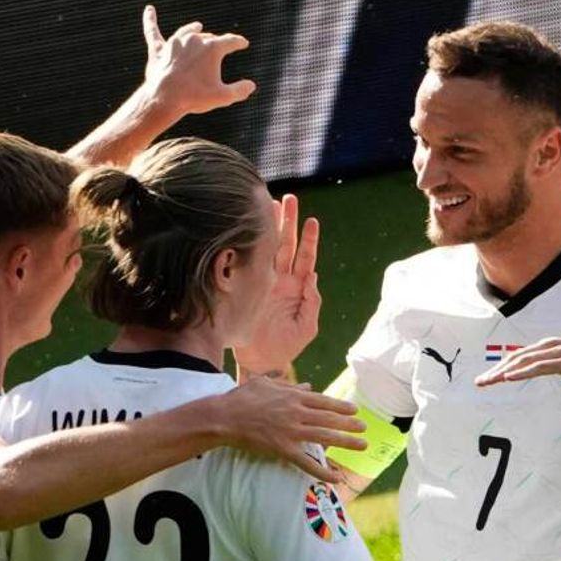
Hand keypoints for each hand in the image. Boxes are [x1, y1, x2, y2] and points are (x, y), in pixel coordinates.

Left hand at [142, 5, 255, 116]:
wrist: (166, 98)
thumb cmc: (195, 97)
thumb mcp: (223, 97)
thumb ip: (240, 90)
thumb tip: (251, 85)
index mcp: (213, 48)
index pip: (231, 41)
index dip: (239, 42)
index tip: (244, 43)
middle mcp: (195, 40)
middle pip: (209, 38)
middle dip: (215, 43)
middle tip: (221, 49)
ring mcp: (175, 43)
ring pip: (187, 33)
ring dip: (194, 30)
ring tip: (198, 26)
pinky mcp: (159, 49)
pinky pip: (153, 31)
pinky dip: (150, 20)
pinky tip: (149, 10)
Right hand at [216, 376, 365, 482]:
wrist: (224, 416)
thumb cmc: (242, 398)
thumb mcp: (266, 383)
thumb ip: (288, 384)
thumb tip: (307, 386)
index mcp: (293, 396)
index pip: (323, 401)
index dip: (341, 407)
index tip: (354, 411)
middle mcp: (297, 412)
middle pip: (329, 419)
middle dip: (349, 425)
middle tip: (365, 429)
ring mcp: (291, 431)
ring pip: (324, 437)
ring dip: (346, 442)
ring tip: (361, 446)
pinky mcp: (283, 449)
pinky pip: (306, 462)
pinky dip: (322, 471)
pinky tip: (335, 477)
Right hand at [234, 194, 321, 376]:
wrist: (260, 361)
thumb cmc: (286, 347)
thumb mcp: (306, 328)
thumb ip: (312, 304)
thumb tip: (312, 277)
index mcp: (298, 288)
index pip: (306, 258)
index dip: (309, 240)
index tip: (311, 220)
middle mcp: (281, 280)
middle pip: (287, 245)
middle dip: (289, 222)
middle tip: (290, 199)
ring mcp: (263, 281)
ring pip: (269, 249)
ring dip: (271, 227)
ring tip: (271, 204)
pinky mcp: (248, 286)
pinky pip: (251, 262)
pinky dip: (251, 244)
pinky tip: (249, 227)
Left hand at [475, 337, 560, 389]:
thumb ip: (554, 367)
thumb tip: (540, 370)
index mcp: (551, 347)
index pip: (520, 357)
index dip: (501, 367)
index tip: (486, 379)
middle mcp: (552, 345)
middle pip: (517, 357)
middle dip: (496, 370)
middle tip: (479, 382)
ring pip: (526, 361)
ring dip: (504, 371)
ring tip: (488, 381)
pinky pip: (541, 367)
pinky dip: (523, 372)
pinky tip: (509, 378)